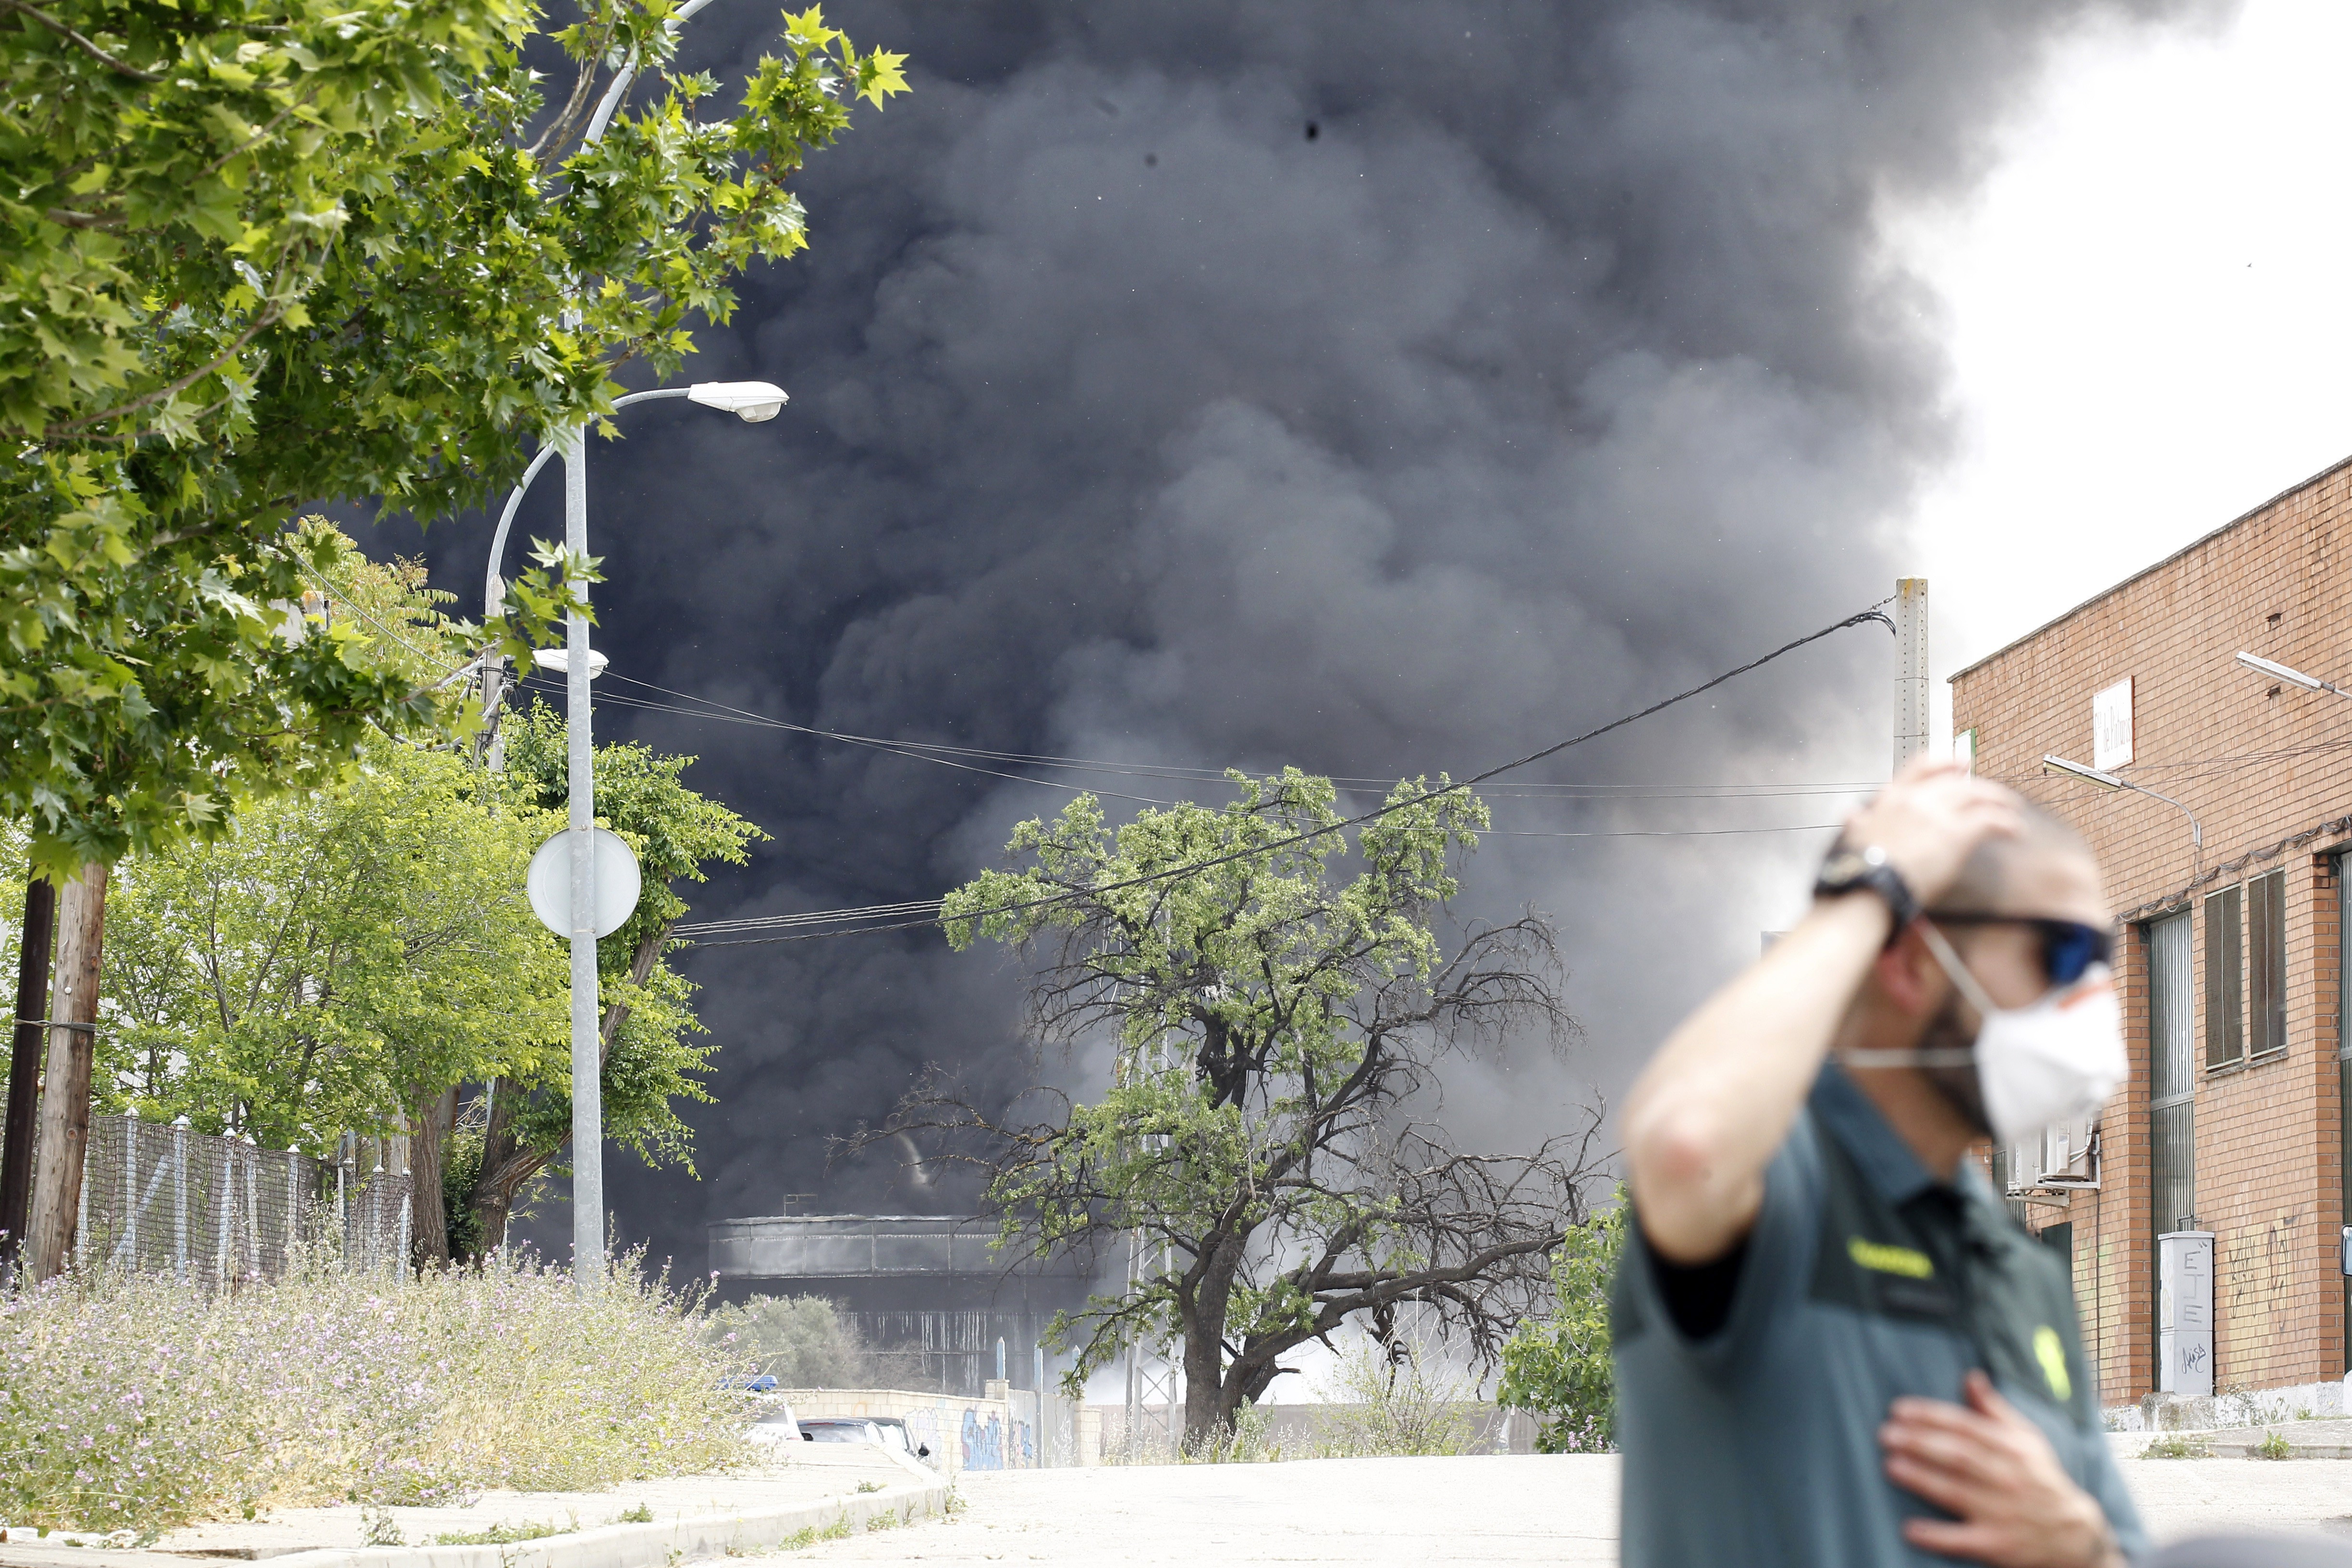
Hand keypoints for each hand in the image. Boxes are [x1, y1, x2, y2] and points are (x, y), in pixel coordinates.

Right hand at [1835, 760, 2024, 910]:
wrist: (1870, 885)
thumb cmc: (1861, 867)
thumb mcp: (1856, 836)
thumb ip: (1858, 822)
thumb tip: (1850, 814)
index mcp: (1893, 797)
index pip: (1922, 766)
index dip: (1945, 763)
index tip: (1961, 764)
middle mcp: (1917, 799)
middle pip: (1959, 783)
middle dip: (1982, 788)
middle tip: (1997, 795)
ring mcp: (1937, 814)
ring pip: (1979, 796)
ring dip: (2000, 803)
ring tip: (2012, 812)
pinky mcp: (1956, 834)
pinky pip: (1990, 820)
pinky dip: (2006, 823)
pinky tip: (2014, 831)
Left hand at [1879, 1371, 2122, 1567]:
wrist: (2074, 1536)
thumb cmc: (2040, 1479)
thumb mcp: (2027, 1440)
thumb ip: (1994, 1409)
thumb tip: (1970, 1376)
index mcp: (2013, 1449)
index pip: (1967, 1427)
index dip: (1932, 1416)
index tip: (1899, 1409)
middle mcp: (2009, 1478)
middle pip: (1960, 1456)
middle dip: (1921, 1443)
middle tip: (1886, 1433)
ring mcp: (2003, 1513)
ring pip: (1958, 1493)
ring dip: (1923, 1479)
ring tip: (1892, 1465)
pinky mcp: (1998, 1545)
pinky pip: (1964, 1541)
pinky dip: (1938, 1536)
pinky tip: (1911, 1529)